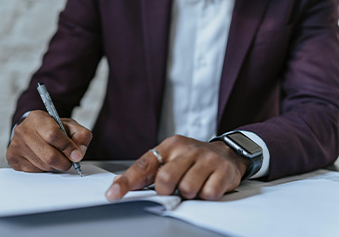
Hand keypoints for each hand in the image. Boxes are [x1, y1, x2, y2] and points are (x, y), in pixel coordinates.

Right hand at [6, 110, 91, 171]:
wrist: (35, 130)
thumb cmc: (54, 128)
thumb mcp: (71, 127)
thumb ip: (81, 137)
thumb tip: (78, 155)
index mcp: (38, 118)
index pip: (53, 135)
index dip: (68, 148)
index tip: (76, 156)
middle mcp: (23, 130)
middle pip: (49, 155)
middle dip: (64, 162)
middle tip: (70, 162)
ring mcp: (15, 145)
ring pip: (43, 165)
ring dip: (55, 166)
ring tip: (56, 157)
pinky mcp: (12, 158)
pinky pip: (35, 171)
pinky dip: (44, 169)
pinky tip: (44, 159)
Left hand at [105, 135, 249, 200]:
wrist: (226, 152)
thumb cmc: (192, 158)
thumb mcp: (170, 157)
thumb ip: (147, 170)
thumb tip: (118, 182)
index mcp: (170, 146)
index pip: (143, 165)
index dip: (127, 181)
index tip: (113, 195)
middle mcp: (188, 149)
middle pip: (165, 178)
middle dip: (166, 191)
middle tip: (173, 188)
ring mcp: (207, 159)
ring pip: (187, 188)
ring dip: (188, 193)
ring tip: (193, 184)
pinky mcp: (223, 171)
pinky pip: (208, 193)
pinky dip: (206, 195)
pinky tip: (208, 185)